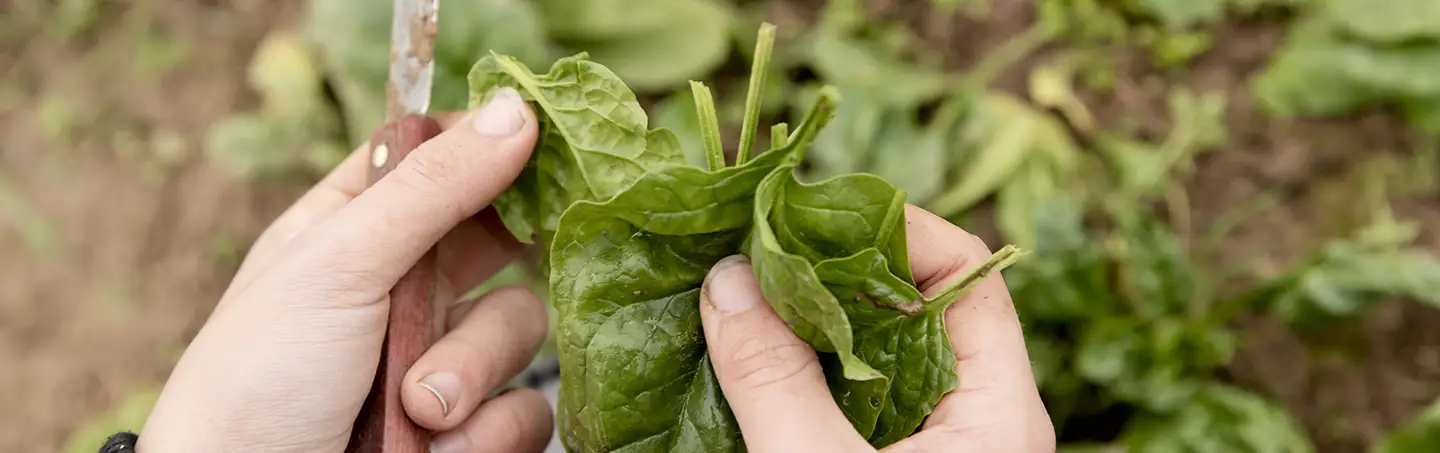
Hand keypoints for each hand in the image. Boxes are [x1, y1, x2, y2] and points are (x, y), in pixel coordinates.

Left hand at [140, 88, 552, 452]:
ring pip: (521, 327)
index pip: (440, 158)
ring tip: (417, 406)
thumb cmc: (259, 380)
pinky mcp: (467, 427)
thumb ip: (434, 187)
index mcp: (356, 228)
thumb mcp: (338, 263)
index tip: (538, 140)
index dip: (491, 145)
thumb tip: (518, 108)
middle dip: (505, 263)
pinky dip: (486, 431)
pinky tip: (435, 446)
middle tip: (515, 249)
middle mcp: (404, 287)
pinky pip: (523, 410)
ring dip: (474, 369)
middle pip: (503, 237)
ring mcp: (439, 358)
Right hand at [696, 205, 1055, 451]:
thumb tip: (729, 279)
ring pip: (879, 355)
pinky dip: (806, 372)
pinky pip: (854, 400)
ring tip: (749, 289)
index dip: (899, 227)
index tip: (813, 209)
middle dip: (839, 269)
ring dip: (815, 321)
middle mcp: (979, 420)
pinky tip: (755, 357)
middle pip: (919, 306)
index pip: (970, 275)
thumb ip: (775, 379)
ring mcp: (937, 447)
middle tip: (764, 243)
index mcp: (1000, 410)